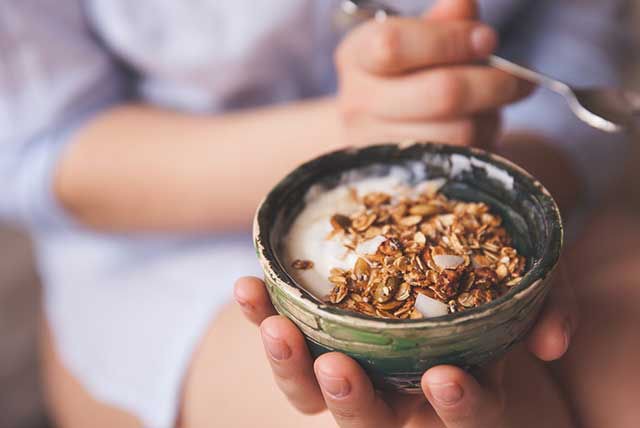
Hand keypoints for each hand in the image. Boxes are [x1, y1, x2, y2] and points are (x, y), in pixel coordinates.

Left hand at [233, 267, 577, 426]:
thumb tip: (552, 341)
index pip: (464, 414)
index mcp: (458, 383)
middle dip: (351, 401)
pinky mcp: (317, 328)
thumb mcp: (532, 281)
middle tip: (336, 367)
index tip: (444, 376)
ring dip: (290, 366)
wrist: (441, 238)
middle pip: (370, 420)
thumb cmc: (490, 271)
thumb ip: (551, 305)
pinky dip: (263, 314)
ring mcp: (355, 359)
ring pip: (313, 392)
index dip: (459, 406)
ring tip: (275, 326)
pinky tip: (249, 286)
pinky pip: (285, 333)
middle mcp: (400, 385)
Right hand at [335, 0, 532, 146]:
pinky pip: (459, 159)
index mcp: (357, 56)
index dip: (448, 41)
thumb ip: (443, 22)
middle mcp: (357, 102)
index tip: (488, 40)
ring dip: (489, 117)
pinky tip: (478, 129)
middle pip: (440, 93)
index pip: (393, 44)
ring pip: (458, 132)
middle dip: (492, 84)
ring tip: (491, 107)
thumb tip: (463, 3)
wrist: (374, 129)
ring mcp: (375, 145)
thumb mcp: (417, 41)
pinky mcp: (402, 178)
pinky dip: (480, 142)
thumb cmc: (404, 76)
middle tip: (518, 81)